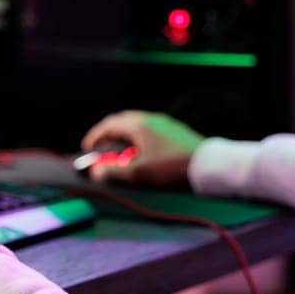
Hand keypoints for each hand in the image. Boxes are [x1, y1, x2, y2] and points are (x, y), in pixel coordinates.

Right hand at [79, 110, 204, 187]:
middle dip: (108, 133)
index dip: (95, 135)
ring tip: (119, 152)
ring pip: (136, 124)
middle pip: (122, 120)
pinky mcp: (174, 130)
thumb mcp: (139, 173)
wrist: (208, 165)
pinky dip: (137, 138)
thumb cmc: (171, 167)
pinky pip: (148, 129)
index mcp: (139, 126)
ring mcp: (164, 123)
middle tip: (100, 147)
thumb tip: (95, 172)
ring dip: (123, 135)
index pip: (109, 124)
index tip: (86, 147)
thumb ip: (114, 172)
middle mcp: (150, 119)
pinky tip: (141, 152)